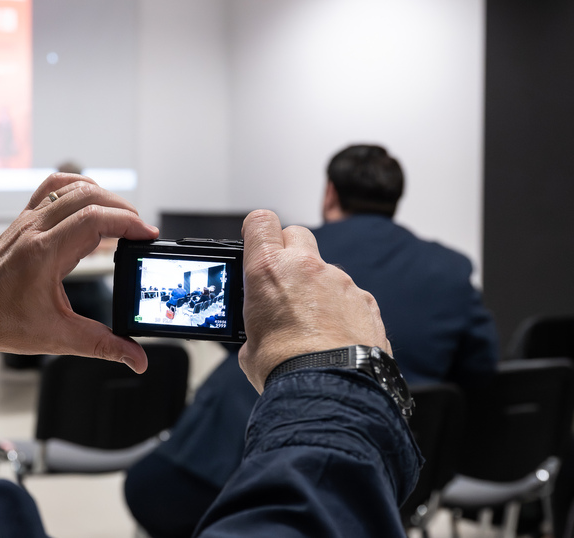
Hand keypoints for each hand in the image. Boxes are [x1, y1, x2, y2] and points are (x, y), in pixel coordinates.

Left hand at [0, 174, 158, 372]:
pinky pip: (53, 187)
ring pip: (72, 187)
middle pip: (88, 196)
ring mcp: (28, 220)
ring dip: (103, 196)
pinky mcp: (24, 219)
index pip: (93, 219)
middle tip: (140, 231)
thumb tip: (136, 358)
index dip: (127, 223)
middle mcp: (35, 229)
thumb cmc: (1, 321)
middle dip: (123, 209)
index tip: (146, 235)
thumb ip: (102, 346)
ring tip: (121, 218)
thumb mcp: (57, 338)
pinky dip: (78, 187)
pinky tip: (91, 201)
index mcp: (44, 253)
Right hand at [238, 210, 389, 392]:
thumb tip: (263, 328)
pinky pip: (350, 295)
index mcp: (269, 270)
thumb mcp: (249, 343)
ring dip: (316, 287)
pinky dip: (342, 309)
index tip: (257, 243)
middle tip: (283, 281)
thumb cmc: (286, 370)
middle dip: (289, 252)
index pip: (261, 222)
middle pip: (296, 235)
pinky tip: (335, 336)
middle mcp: (307, 267)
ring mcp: (341, 282)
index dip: (257, 231)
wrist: (331, 393)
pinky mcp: (366, 301)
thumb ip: (257, 320)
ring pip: (325, 269)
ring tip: (311, 325)